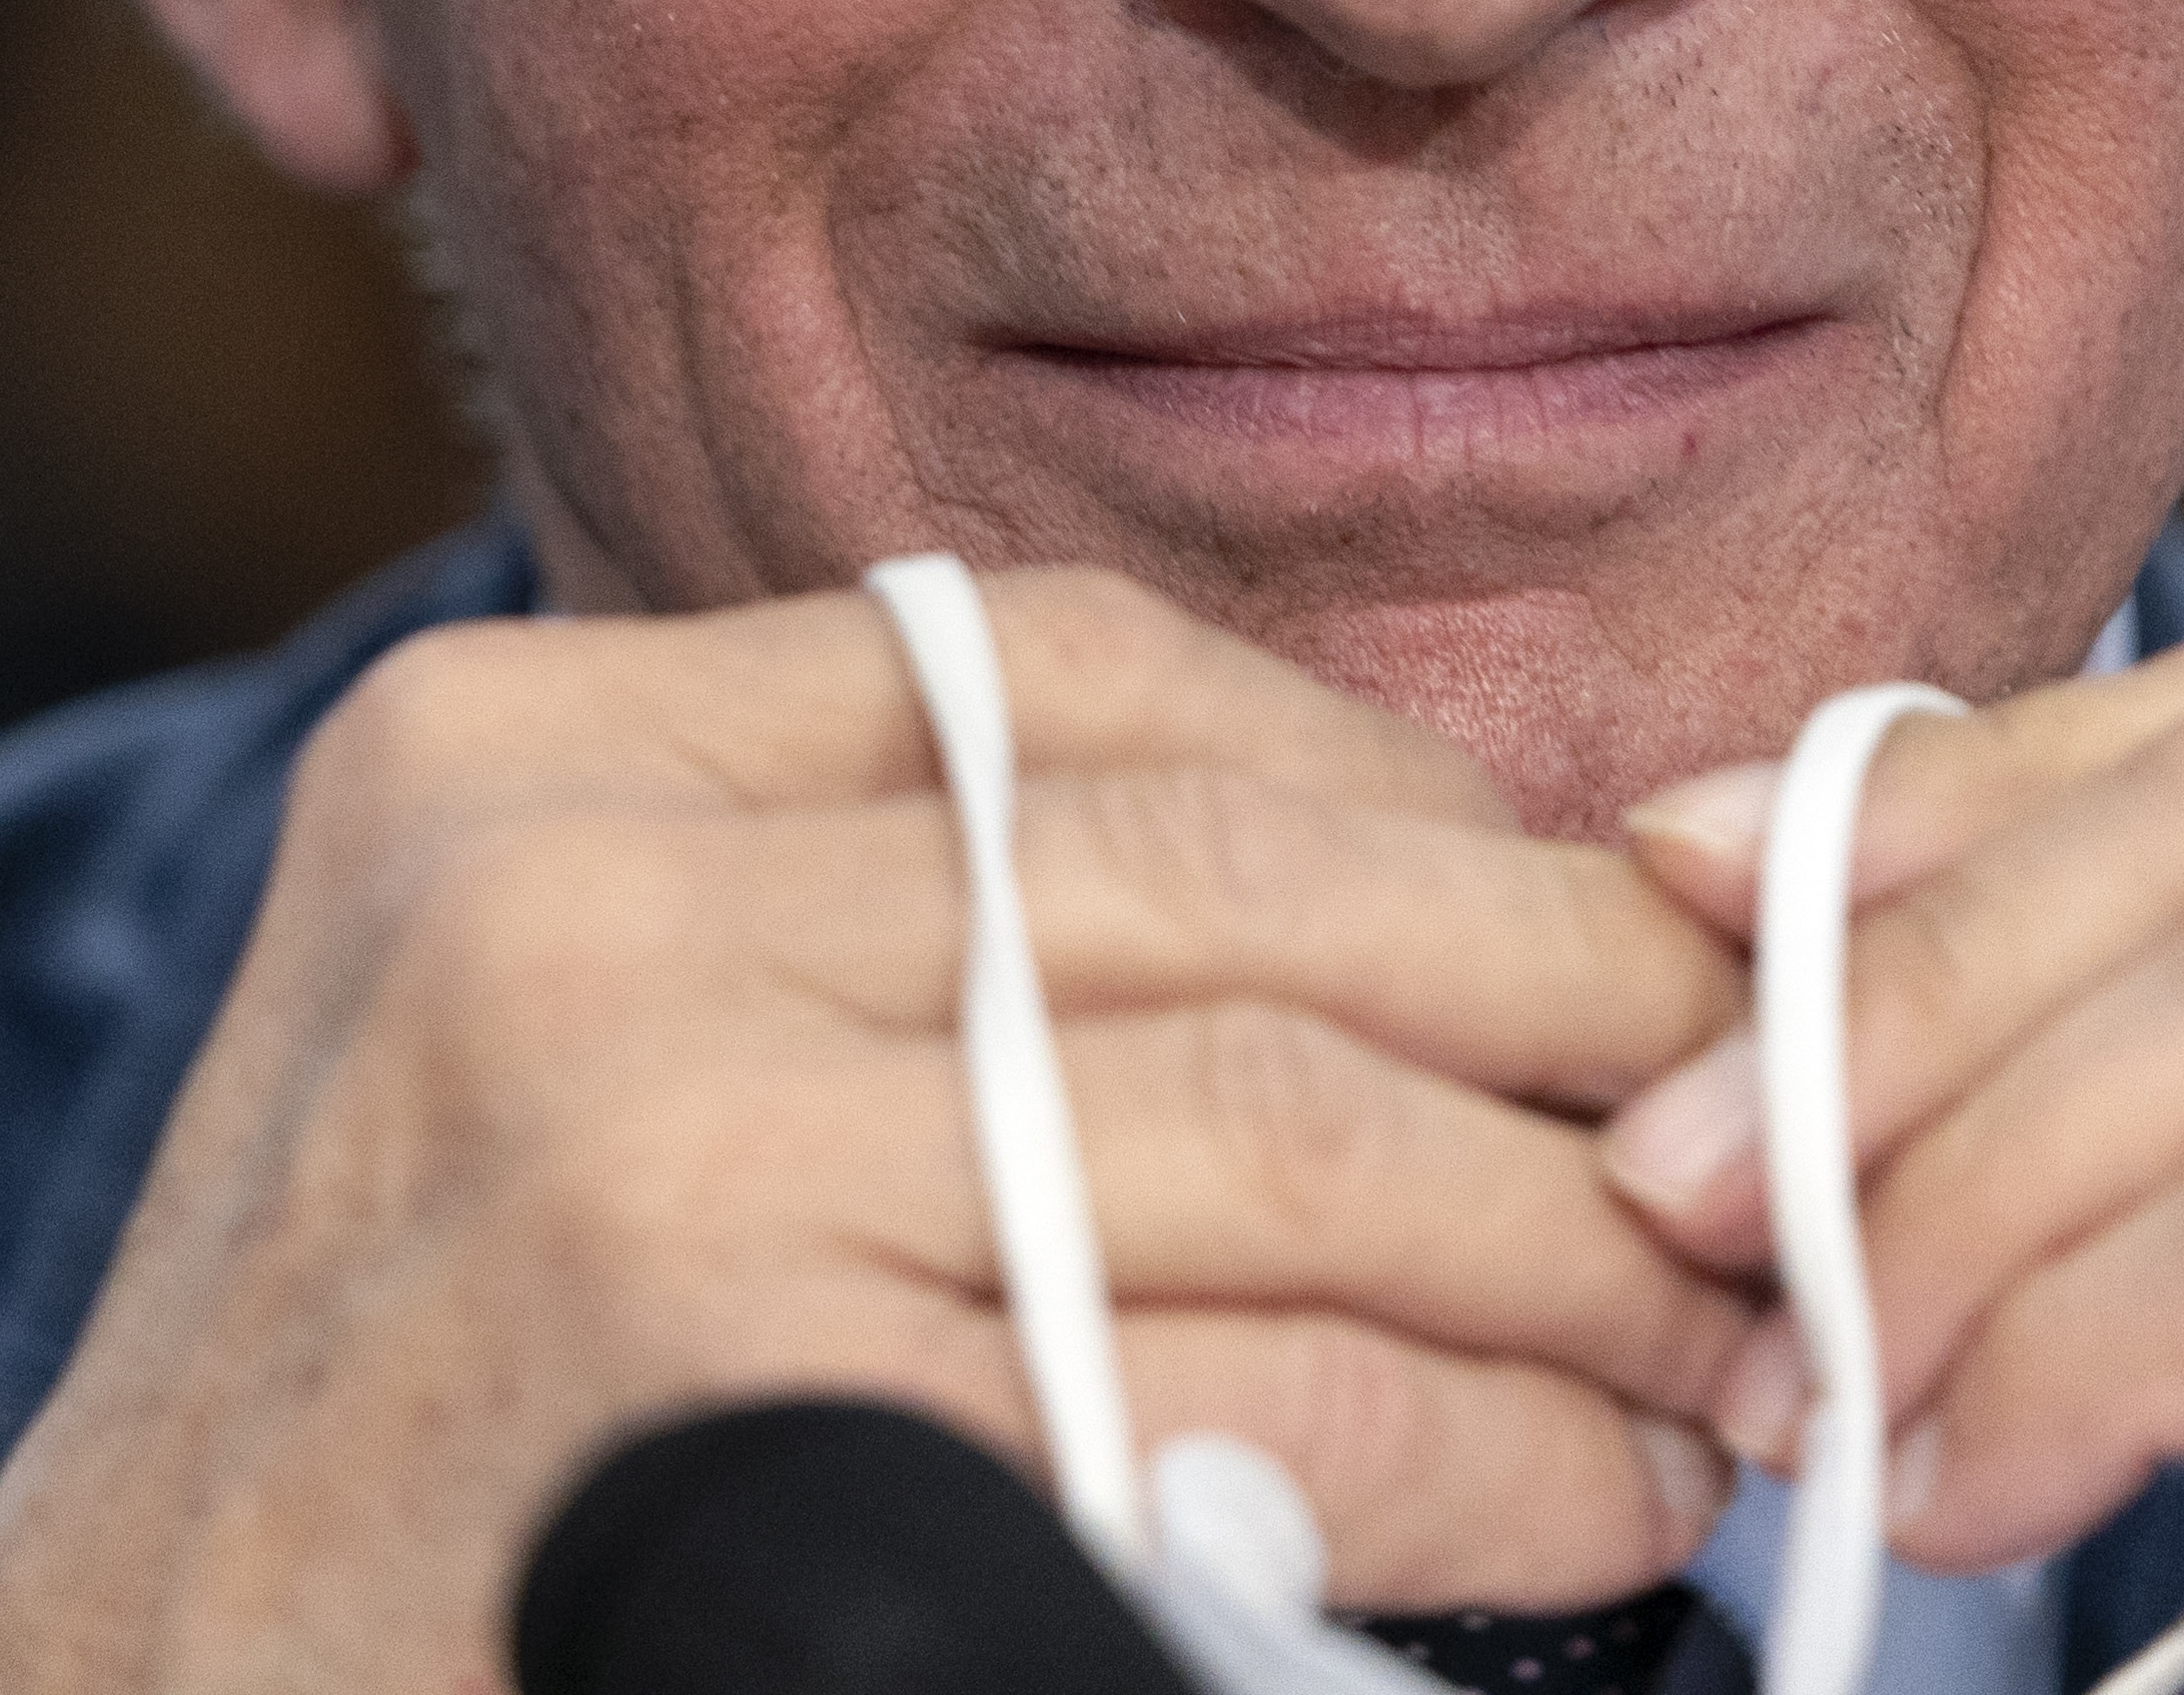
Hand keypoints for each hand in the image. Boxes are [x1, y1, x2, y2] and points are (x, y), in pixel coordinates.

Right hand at [0, 568, 1755, 1694]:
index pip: (1077, 679)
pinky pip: (1254, 1385)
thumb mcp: (546, 1088)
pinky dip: (1489, 1455)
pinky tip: (1590, 1505)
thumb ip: (878, 954)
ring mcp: (633, 1139)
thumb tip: (1390, 918)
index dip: (1401, 797)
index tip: (1605, 927)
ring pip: (1287, 1126)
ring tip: (1727, 1363)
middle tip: (1772, 1138)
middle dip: (1570, 1014)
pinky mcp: (744, 1396)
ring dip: (1580, 1257)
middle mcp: (559, 895)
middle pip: (1230, 886)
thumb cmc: (410, 1473)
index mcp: (515, 756)